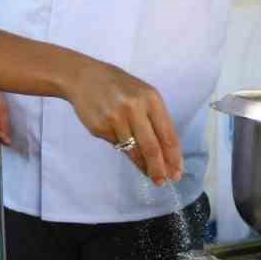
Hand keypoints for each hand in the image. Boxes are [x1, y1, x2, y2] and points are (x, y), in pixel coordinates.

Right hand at [64, 61, 183, 185]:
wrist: (83, 77)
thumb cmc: (118, 86)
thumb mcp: (141, 95)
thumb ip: (153, 119)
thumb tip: (164, 152)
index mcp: (150, 98)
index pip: (167, 133)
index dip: (173, 156)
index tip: (177, 172)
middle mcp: (134, 108)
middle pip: (151, 147)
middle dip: (159, 168)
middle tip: (163, 182)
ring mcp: (115, 119)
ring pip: (133, 150)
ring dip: (143, 166)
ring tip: (150, 175)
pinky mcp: (100, 128)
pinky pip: (116, 145)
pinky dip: (123, 149)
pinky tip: (124, 145)